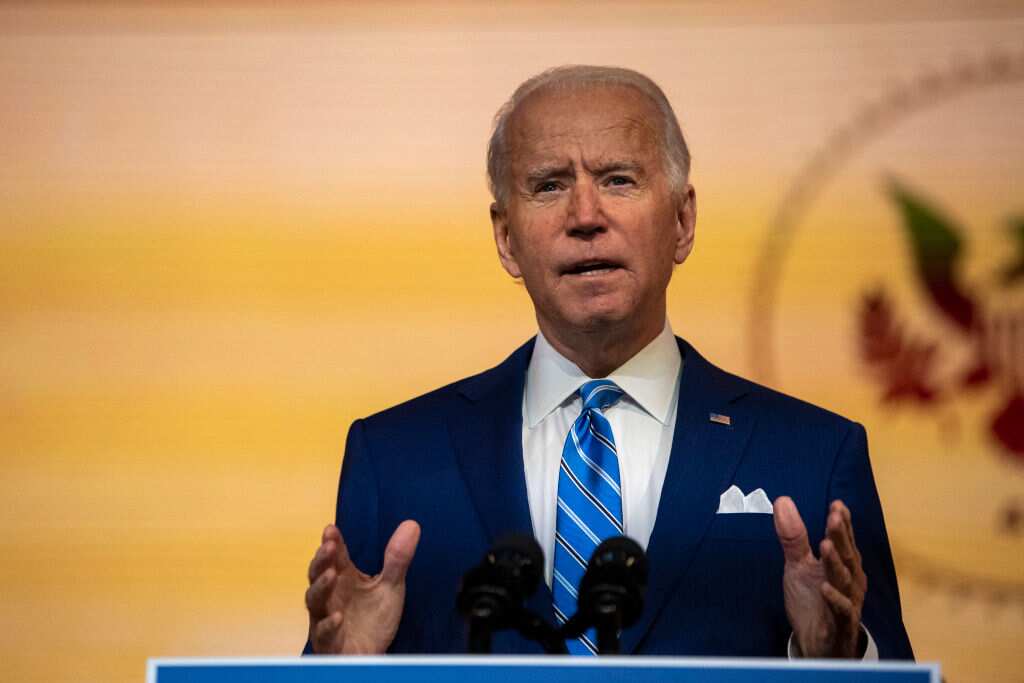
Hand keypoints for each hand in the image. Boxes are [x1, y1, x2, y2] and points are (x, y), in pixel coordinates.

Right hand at [305, 520, 420, 653]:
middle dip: (322, 559)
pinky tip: (337, 617)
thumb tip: (411, 524)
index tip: (331, 529)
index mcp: (344, 578)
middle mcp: (330, 595)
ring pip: (314, 600)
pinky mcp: (328, 641)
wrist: (372, 655)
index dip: (332, 542)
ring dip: (321, 586)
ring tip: (331, 574)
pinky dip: (328, 624)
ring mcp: (325, 617)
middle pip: (318, 573)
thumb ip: (397, 558)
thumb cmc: (374, 619)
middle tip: (330, 546)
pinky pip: (323, 631)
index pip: (335, 557)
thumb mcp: (391, 586)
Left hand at [773, 497, 866, 657]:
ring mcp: (848, 602)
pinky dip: (834, 599)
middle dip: (840, 536)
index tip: (836, 504)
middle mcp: (850, 580)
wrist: (817, 641)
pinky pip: (841, 610)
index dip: (842, 523)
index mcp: (842, 564)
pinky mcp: (841, 623)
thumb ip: (793, 537)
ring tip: (825, 544)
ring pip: (844, 580)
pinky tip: (824, 587)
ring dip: (836, 562)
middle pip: (846, 555)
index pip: (843, 540)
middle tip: (834, 516)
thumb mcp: (798, 565)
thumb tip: (783, 500)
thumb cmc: (813, 599)